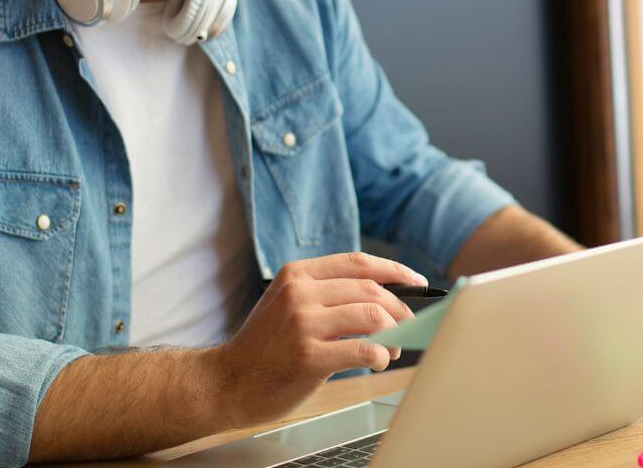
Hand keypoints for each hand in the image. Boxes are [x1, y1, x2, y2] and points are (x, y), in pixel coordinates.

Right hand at [213, 252, 424, 427]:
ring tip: (393, 349)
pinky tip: (379, 362)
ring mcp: (303, 323)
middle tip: (409, 325)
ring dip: (394, 334)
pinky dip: (382, 356)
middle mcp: (300, 293)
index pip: (357, 262)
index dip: (393, 269)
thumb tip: (384, 298)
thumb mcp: (287, 304)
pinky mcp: (308, 356)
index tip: (415, 281)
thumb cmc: (264, 347)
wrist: (227, 381)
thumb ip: (325, 294)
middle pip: (370, 288)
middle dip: (400, 308)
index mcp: (297, 274)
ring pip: (372, 315)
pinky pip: (364, 349)